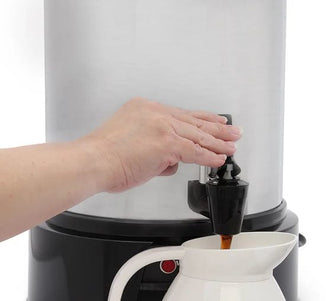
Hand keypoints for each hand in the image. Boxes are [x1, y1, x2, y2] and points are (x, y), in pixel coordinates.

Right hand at [82, 98, 242, 191]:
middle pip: (194, 122)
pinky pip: (194, 151)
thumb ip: (155, 150)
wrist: (93, 162)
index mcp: (145, 109)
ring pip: (197, 135)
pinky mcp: (166, 143)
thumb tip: (170, 162)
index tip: (216, 121)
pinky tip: (218, 159)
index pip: (181, 114)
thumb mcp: (132, 144)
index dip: (202, 119)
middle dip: (217, 129)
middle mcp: (155, 113)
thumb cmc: (105, 157)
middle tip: (233, 131)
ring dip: (218, 143)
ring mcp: (161, 126)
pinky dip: (208, 157)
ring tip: (232, 146)